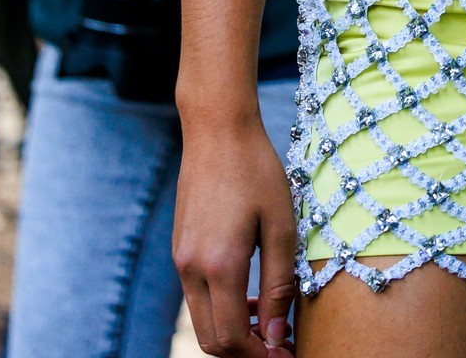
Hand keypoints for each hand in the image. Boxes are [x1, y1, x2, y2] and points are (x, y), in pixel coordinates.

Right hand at [174, 109, 296, 355]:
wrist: (217, 130)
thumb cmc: (257, 171)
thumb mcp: (282, 226)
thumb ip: (278, 285)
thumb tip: (274, 336)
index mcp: (219, 266)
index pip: (231, 340)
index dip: (259, 357)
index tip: (286, 354)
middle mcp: (191, 270)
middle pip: (210, 340)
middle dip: (245, 352)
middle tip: (279, 345)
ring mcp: (180, 260)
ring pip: (202, 321)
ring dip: (232, 332)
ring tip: (268, 321)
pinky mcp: (179, 250)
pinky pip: (197, 297)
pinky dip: (220, 309)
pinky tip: (248, 294)